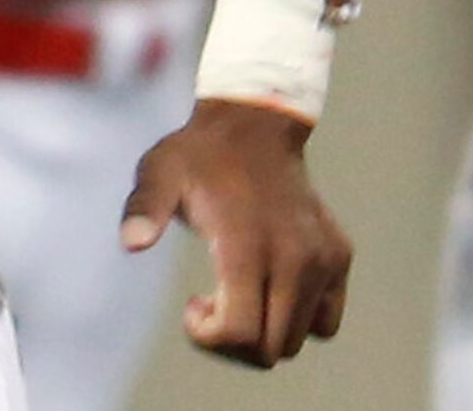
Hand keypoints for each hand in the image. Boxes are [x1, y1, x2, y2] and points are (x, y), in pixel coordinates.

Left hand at [121, 99, 349, 367]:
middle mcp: (295, 258)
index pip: (241, 333)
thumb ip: (144, 208)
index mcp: (250, 244)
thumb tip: (133, 243)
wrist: (255, 124)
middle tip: (212, 302)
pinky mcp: (338, 257)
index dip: (208, 337)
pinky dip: (299, 320)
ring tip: (239, 292)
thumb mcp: (159, 172)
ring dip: (263, 334)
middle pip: (269, 349)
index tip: (193, 305)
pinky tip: (270, 287)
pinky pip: (325, 322)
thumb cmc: (199, 154)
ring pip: (296, 341)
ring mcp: (323, 259)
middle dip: (231, 343)